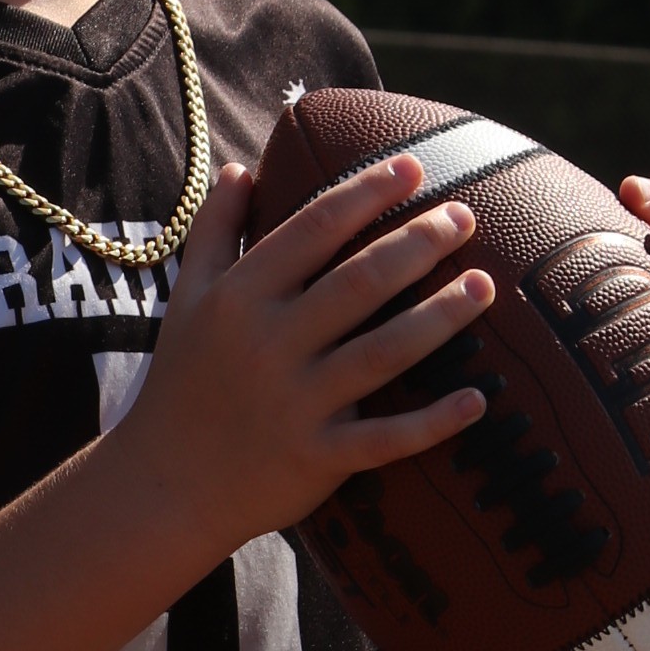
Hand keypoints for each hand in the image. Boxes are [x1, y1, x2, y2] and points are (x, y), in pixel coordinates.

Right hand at [114, 153, 493, 563]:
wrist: (164, 483)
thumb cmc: (183, 381)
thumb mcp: (186, 299)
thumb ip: (213, 230)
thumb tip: (238, 168)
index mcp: (240, 298)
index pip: (313, 229)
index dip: (367, 193)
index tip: (414, 167)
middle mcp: (270, 344)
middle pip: (359, 282)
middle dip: (417, 243)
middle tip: (464, 216)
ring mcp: (296, 403)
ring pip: (383, 352)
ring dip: (441, 317)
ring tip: (485, 285)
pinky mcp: (318, 457)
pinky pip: (385, 438)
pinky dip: (432, 423)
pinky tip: (476, 399)